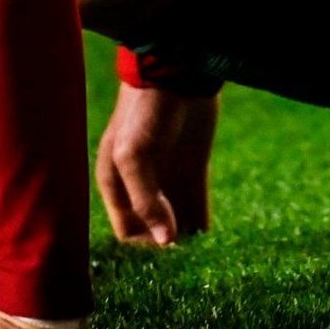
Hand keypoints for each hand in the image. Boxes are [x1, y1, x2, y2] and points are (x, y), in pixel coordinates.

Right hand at [95, 81, 218, 244]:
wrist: (176, 75)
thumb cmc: (144, 112)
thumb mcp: (134, 156)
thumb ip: (145, 200)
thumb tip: (164, 242)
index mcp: (117, 184)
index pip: (128, 231)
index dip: (145, 241)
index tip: (166, 242)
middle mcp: (142, 187)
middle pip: (153, 232)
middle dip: (168, 243)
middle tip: (188, 252)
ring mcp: (170, 181)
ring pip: (178, 224)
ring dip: (188, 239)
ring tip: (203, 253)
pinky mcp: (195, 172)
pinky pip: (198, 210)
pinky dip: (203, 227)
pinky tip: (212, 239)